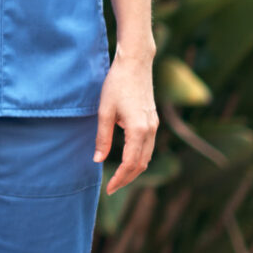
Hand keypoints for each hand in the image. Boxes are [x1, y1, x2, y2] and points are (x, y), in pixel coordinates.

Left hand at [95, 54, 157, 195]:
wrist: (136, 63)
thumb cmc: (117, 84)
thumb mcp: (104, 111)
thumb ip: (102, 138)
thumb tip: (97, 160)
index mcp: (138, 130)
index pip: (131, 164)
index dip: (120, 179)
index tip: (109, 189)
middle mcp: (150, 130)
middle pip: (141, 164)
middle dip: (127, 178)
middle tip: (112, 188)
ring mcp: (154, 125)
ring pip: (147, 156)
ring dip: (134, 170)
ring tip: (118, 178)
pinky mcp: (153, 120)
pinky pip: (148, 146)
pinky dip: (139, 158)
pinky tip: (127, 160)